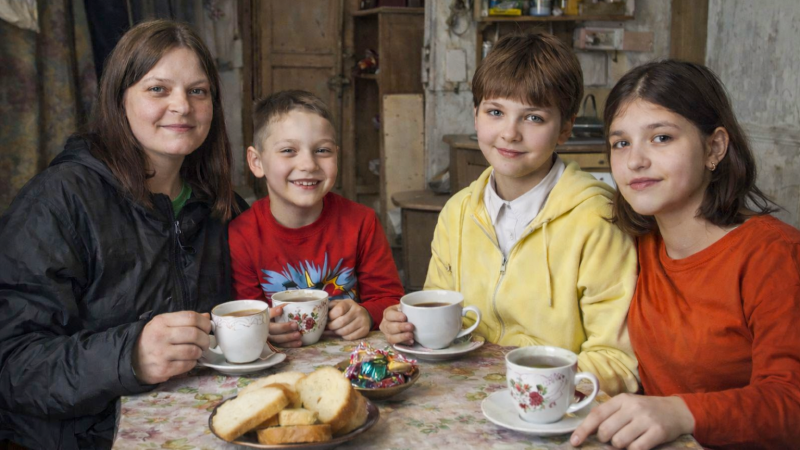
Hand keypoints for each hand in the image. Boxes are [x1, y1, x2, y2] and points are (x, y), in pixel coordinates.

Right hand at [133, 311, 210, 383]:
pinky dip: (193, 363)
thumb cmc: (152, 340)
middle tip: (205, 343)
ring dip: (200, 352)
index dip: (204, 323)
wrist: (132, 360)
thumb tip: (206, 317)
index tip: (207, 328)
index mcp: (162, 321)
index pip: (191, 317)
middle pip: (194, 334)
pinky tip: (189, 360)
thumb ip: (184, 320)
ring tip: (197, 352)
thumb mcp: (164, 324)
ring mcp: (161, 353)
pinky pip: (188, 365)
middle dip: (205, 339)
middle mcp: (161, 336)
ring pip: (193, 351)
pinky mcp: (164, 369)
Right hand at [267, 305, 301, 347]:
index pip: (266, 316)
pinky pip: (282, 346)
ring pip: (278, 339)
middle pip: (273, 329)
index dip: (273, 313)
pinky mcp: (274, 346)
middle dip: (284, 327)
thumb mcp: (270, 312)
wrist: (262, 330)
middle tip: (295, 325)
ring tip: (299, 335)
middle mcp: (264, 331)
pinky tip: (299, 343)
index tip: (281, 310)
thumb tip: (285, 306)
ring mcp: (268, 339)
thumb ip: (276, 310)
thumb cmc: (269, 319)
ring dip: (289, 338)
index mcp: (263, 320)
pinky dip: (290, 345)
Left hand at [327, 300, 370, 339]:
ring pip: (345, 331)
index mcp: (349, 303)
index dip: (331, 316)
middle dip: (332, 326)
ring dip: (337, 332)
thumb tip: (319, 313)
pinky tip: (343, 334)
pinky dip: (344, 337)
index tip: (328, 319)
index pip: (339, 310)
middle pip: (341, 322)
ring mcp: (362, 320)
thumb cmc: (347, 310)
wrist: (364, 314)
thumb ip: (330, 306)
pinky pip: (351, 337)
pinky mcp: (365, 330)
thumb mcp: (339, 304)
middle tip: (329, 327)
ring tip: (335, 330)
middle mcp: (358, 310)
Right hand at [379, 304, 414, 345]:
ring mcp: (387, 335)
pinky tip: (411, 342)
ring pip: (391, 338)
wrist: (403, 323)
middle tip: (411, 327)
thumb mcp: (405, 308)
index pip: (389, 314)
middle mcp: (385, 325)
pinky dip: (404, 344)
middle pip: (389, 327)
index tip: (404, 317)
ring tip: (411, 336)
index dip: (396, 316)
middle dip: (400, 327)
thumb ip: (408, 307)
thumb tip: (417, 308)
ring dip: (402, 337)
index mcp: (388, 313)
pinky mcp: (392, 343)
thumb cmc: (406, 314)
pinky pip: (395, 345)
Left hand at [570, 394, 694, 449]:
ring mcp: (645, 419)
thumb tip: (587, 431)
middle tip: (612, 439)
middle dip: (605, 440)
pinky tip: (637, 445)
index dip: (583, 430)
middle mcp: (632, 407)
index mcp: (621, 399)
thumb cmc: (646, 410)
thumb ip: (609, 414)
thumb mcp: (627, 405)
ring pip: (619, 442)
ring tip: (628, 440)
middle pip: (605, 431)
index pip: (596, 415)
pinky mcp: (657, 432)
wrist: (677, 411)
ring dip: (619, 446)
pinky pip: (636, 448)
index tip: (575, 441)